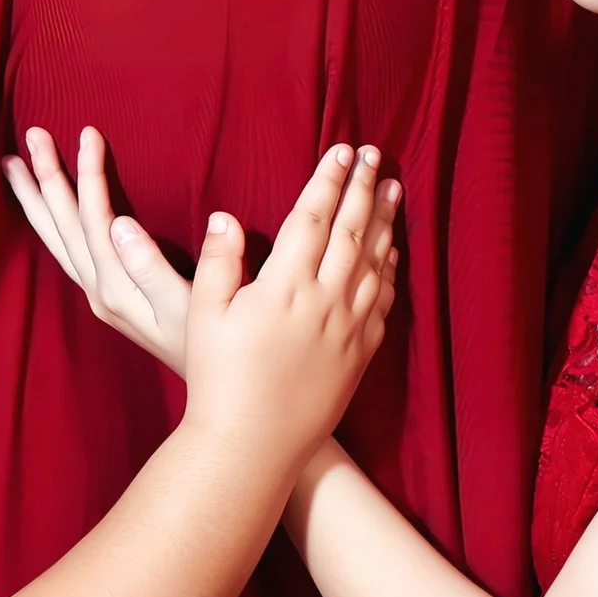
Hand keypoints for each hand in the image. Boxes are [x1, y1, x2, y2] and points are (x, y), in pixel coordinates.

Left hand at [5, 128, 193, 372]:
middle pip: (63, 227)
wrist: (215, 388)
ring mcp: (100, 295)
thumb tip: (120, 224)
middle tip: (31, 134)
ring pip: (59, 239)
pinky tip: (46, 210)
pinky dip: (52, 225)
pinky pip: (68, 251)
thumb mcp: (189, 306)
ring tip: (14, 163)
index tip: (88, 133)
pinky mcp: (108, 297)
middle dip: (47, 178)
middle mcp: (99, 291)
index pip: (93, 221)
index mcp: (116, 288)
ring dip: (39, 200)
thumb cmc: (212, 342)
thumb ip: (152, 267)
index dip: (88, 177)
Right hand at [180, 144, 399, 456]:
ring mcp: (347, 330)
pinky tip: (392, 252)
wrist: (253, 446)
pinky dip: (391, 271)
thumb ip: (219, 262)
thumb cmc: (218, 380)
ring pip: (375, 263)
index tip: (342, 150)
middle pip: (352, 232)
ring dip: (385, 222)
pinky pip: (383, 303)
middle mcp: (324, 302)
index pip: (312, 218)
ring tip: (393, 189)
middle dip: (364, 188)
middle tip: (375, 155)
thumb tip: (227, 216)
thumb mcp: (204, 316)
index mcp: (283, 287)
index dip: (328, 180)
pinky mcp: (359, 356)